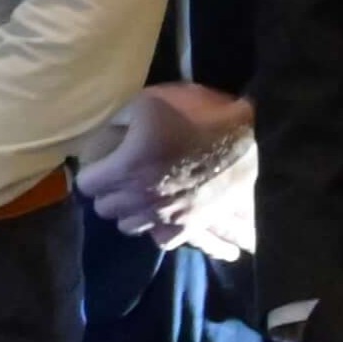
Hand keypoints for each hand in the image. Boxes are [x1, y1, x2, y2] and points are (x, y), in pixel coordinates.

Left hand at [73, 83, 250, 242]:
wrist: (254, 137)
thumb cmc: (200, 114)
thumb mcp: (151, 101)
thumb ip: (118, 119)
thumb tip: (103, 134)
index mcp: (128, 168)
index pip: (88, 184)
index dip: (92, 170)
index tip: (101, 163)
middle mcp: (143, 199)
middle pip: (105, 209)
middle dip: (108, 191)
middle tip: (119, 176)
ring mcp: (168, 217)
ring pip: (130, 227)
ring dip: (130, 211)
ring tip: (140, 195)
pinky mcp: (193, 226)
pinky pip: (162, 240)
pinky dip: (158, 229)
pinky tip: (162, 215)